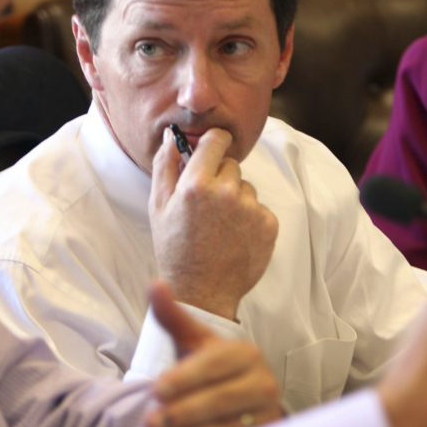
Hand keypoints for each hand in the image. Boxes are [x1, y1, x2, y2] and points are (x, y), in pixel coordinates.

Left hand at [144, 280, 282, 426]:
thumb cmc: (213, 371)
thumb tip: (154, 284)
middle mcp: (263, 382)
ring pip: (226, 426)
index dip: (183, 378)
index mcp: (245, 353)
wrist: (246, 404)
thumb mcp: (194, 343)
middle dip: (182, 412)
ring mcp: (267, 413)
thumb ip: (173, 317)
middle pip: (219, 399)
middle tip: (150, 423)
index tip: (155, 391)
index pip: (212, 365)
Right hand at [149, 127, 277, 319]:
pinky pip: (260, 208)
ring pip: (247, 188)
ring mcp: (250, 209)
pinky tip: (235, 237)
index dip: (215, 143)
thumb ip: (166, 165)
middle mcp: (226, 192)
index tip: (213, 151)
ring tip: (221, 226)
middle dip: (221, 178)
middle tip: (208, 207)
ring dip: (236, 200)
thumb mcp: (159, 206)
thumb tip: (172, 135)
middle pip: (231, 165)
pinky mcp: (268, 225)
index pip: (217, 140)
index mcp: (196, 184)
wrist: (201, 292)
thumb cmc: (175, 249)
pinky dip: (251, 219)